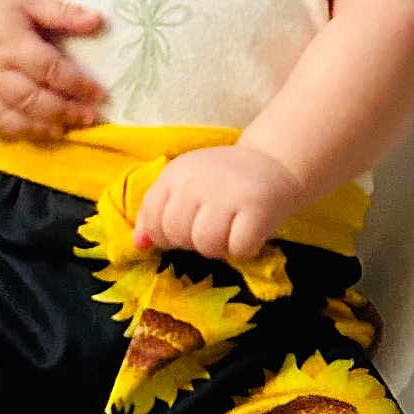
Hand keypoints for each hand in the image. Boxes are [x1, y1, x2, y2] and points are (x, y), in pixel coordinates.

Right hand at [0, 0, 105, 138]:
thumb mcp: (29, 0)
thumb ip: (63, 12)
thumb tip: (98, 20)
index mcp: (11, 43)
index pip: (49, 70)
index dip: (77, 84)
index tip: (99, 94)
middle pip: (33, 99)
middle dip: (64, 111)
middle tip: (88, 117)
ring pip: (11, 117)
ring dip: (41, 127)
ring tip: (65, 129)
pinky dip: (10, 131)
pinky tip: (31, 131)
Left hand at [133, 146, 305, 261]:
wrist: (275, 163)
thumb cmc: (224, 181)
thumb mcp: (184, 187)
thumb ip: (156, 214)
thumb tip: (139, 245)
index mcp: (176, 173)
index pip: (152, 218)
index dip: (164, 234)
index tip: (185, 227)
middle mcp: (198, 180)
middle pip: (176, 235)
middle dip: (192, 241)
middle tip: (212, 226)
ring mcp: (228, 193)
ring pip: (206, 245)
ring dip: (218, 247)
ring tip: (230, 229)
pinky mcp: (257, 207)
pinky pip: (238, 250)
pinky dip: (244, 249)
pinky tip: (248, 231)